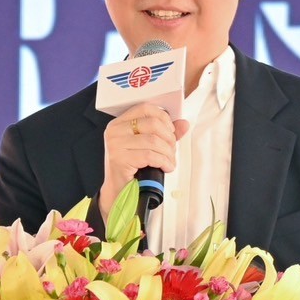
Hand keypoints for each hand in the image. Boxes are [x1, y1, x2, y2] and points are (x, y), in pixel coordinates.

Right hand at [99, 104, 189, 220]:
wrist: (118, 192)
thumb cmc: (133, 168)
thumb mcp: (149, 147)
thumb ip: (165, 133)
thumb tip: (184, 124)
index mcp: (120, 123)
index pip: (145, 108)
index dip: (163, 117)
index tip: (171, 131)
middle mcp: (115, 130)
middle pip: (152, 124)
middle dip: (169, 138)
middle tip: (172, 150)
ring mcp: (115, 144)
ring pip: (153, 141)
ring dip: (168, 153)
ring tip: (170, 162)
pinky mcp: (119, 159)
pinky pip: (150, 155)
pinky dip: (164, 162)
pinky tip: (166, 168)